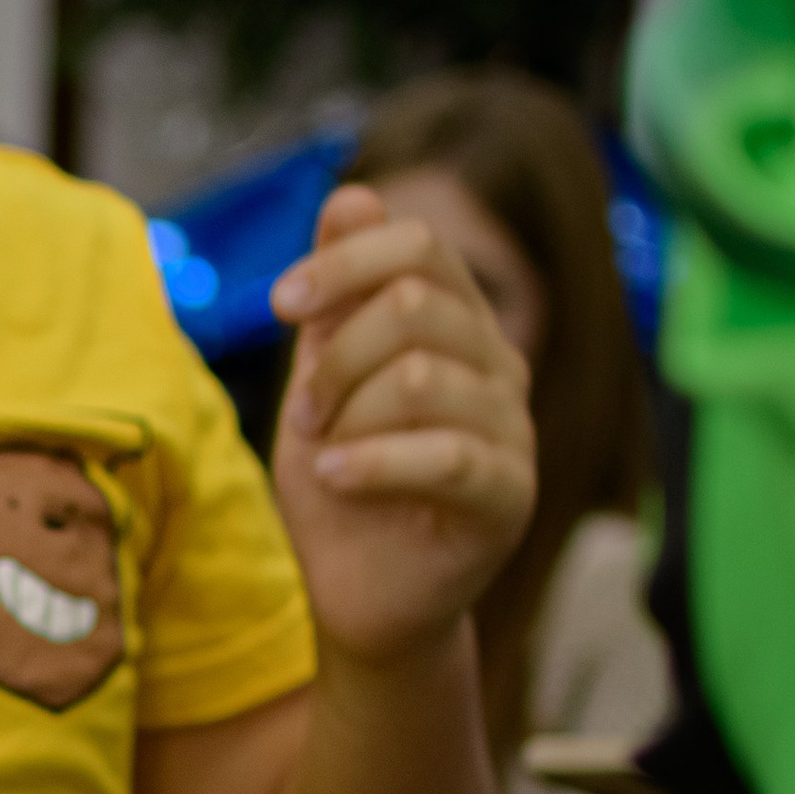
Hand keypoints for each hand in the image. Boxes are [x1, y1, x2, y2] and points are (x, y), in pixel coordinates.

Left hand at [270, 183, 535, 667]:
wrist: (357, 599)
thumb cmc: (341, 490)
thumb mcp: (320, 383)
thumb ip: (336, 299)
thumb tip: (351, 194)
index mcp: (460, 325)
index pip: (421, 245)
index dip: (345, 262)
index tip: (281, 304)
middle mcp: (500, 366)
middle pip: (418, 304)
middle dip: (335, 358)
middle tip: (305, 417)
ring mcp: (513, 431)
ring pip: (422, 375)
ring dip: (346, 417)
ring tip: (323, 455)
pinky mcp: (509, 496)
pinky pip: (445, 454)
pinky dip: (370, 462)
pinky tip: (334, 479)